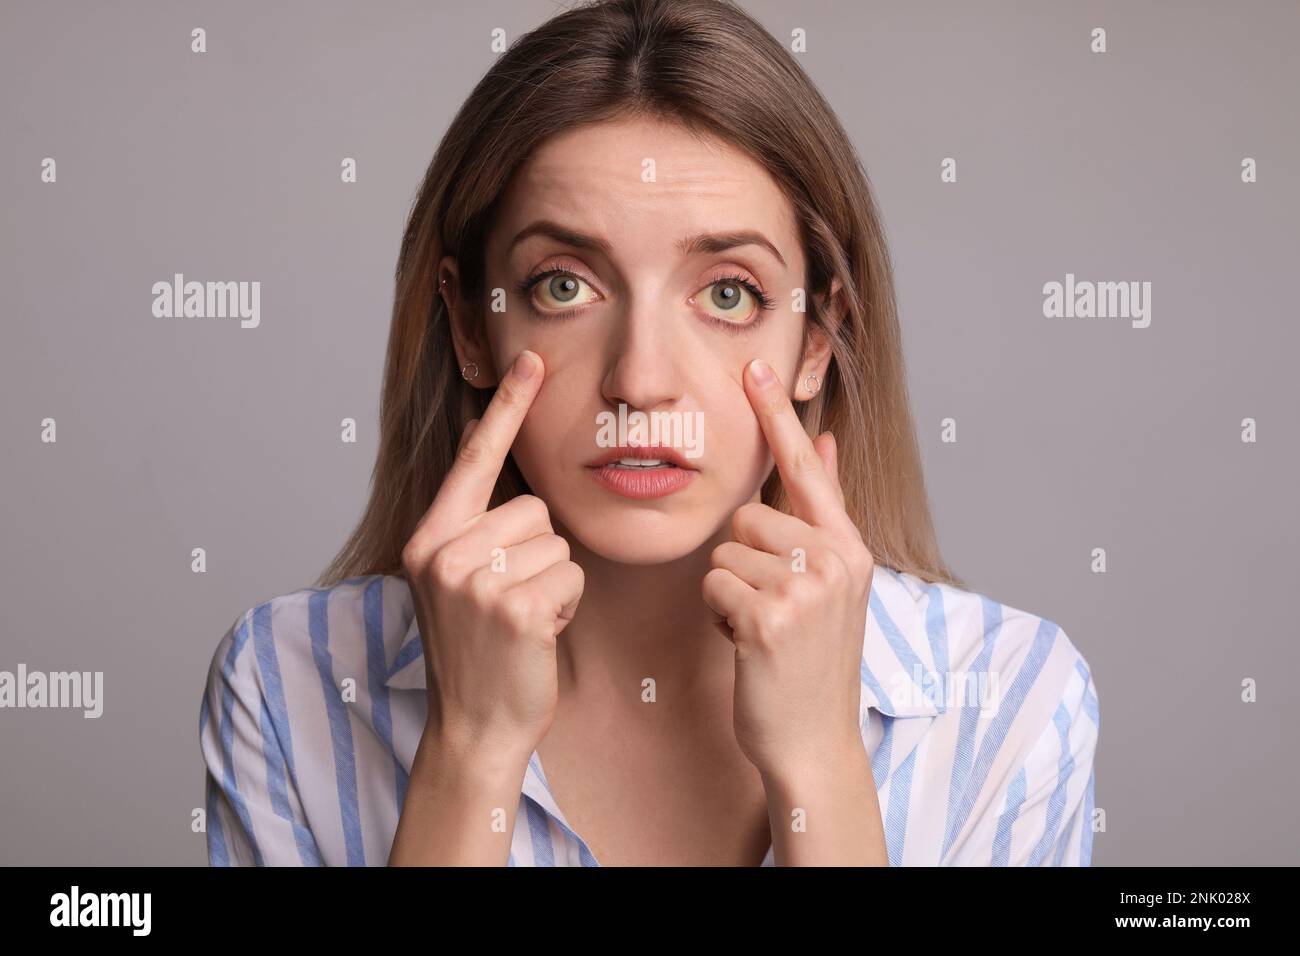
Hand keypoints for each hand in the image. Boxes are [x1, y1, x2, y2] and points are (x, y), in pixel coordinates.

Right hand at [400, 349, 583, 766]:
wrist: (474, 724)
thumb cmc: (478, 651)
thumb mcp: (456, 581)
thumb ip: (473, 529)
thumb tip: (502, 470)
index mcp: (428, 538)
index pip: (473, 460)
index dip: (506, 408)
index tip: (531, 360)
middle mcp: (442, 552)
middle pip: (534, 509)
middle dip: (538, 553)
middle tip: (510, 601)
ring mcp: (474, 581)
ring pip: (557, 542)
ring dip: (553, 582)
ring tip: (521, 620)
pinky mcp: (513, 607)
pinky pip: (570, 576)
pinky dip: (566, 606)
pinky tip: (537, 635)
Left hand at [702, 358, 874, 783]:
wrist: (813, 741)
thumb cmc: (811, 662)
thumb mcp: (832, 585)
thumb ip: (821, 515)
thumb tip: (822, 443)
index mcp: (850, 549)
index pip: (806, 470)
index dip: (778, 415)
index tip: (756, 367)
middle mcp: (836, 562)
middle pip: (748, 517)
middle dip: (743, 561)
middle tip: (770, 609)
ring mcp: (806, 590)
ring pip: (725, 553)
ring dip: (730, 593)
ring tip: (761, 630)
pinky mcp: (770, 618)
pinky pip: (714, 586)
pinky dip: (719, 617)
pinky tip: (748, 646)